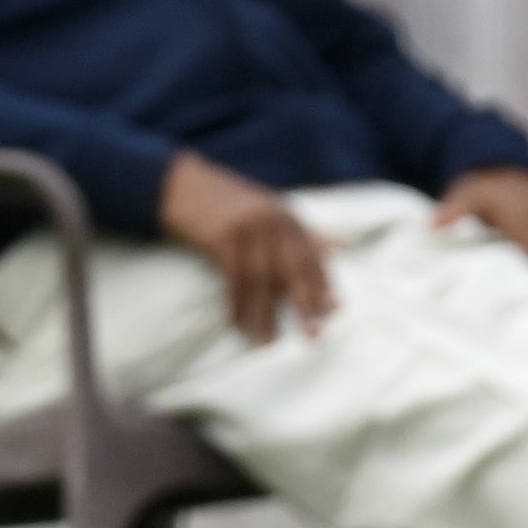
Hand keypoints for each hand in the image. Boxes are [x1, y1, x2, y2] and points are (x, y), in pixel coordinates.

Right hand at [155, 152, 337, 343]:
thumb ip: (306, 231)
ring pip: (261, 280)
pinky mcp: (222, 238)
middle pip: (293, 268)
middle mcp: (271, 220)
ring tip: (268, 342)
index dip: (324, 282)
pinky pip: (234, 280)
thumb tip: (345, 248)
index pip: (311, 254)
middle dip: (305, 303)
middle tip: (314, 333)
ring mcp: (246, 229)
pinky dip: (237, 306)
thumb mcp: (272, 211)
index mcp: (286, 216)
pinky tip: (239, 325)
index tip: (336, 309)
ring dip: (264, 315)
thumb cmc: (231, 202)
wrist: (182, 185)